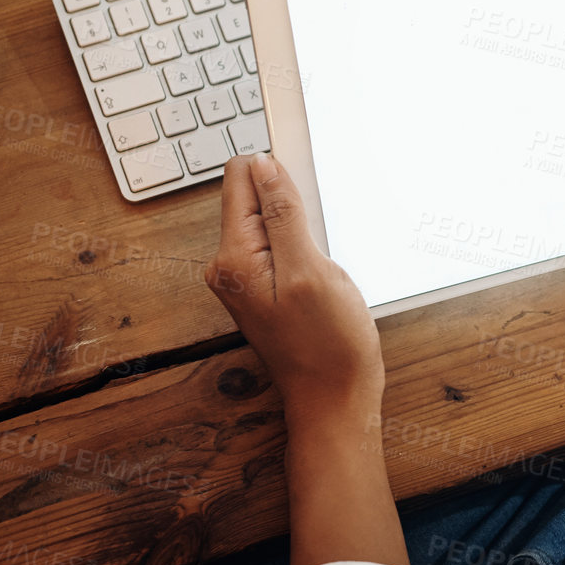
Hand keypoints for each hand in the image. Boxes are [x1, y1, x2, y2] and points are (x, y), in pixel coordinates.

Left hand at [207, 153, 384, 416]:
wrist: (334, 399)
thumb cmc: (327, 346)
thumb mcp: (310, 271)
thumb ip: (283, 214)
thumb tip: (263, 164)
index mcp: (233, 255)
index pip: (241, 177)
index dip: (277, 173)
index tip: (305, 194)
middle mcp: (229, 263)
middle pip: (255, 195)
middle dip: (291, 203)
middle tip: (318, 247)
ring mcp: (247, 276)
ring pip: (272, 218)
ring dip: (302, 227)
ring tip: (322, 268)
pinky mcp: (267, 285)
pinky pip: (282, 242)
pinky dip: (305, 246)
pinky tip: (322, 276)